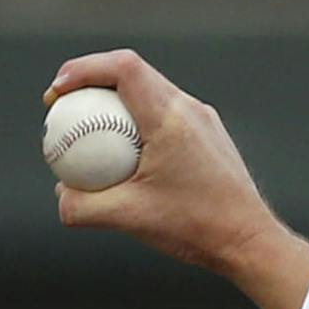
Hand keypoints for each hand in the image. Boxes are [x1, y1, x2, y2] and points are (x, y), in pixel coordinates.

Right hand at [45, 48, 308, 308]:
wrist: (250, 242)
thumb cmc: (196, 228)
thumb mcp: (128, 219)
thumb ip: (81, 207)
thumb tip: (60, 195)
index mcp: (171, 118)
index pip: (124, 67)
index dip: (83, 68)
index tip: (57, 93)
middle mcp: (191, 110)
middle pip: (134, 72)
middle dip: (92, 79)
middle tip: (64, 105)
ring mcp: (205, 121)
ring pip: (152, 91)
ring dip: (116, 99)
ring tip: (89, 126)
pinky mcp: (211, 136)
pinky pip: (167, 113)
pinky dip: (139, 119)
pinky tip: (124, 151)